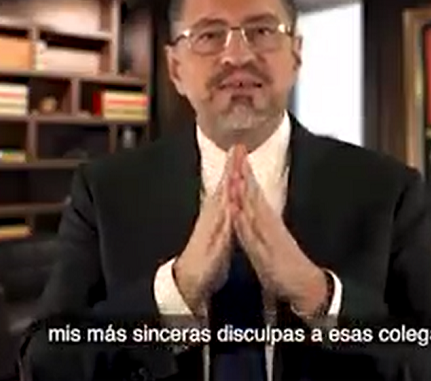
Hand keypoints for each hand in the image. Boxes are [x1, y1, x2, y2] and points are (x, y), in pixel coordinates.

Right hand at [173, 146, 243, 309]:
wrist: (189, 282)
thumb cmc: (208, 257)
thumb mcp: (220, 232)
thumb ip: (225, 215)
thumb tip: (230, 199)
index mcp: (218, 216)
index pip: (227, 187)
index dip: (234, 168)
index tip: (240, 149)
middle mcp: (214, 220)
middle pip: (223, 190)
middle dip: (231, 170)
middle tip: (237, 149)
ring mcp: (212, 233)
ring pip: (221, 207)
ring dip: (227, 189)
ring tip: (233, 170)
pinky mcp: (214, 248)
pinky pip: (221, 233)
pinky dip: (226, 221)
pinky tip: (230, 209)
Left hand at [231, 153, 327, 316]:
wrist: (305, 284)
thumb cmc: (285, 265)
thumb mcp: (269, 241)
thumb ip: (260, 227)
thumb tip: (251, 212)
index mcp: (269, 222)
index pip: (255, 195)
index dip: (247, 177)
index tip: (239, 159)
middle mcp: (270, 226)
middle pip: (255, 197)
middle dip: (245, 176)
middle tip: (237, 155)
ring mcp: (270, 238)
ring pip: (255, 212)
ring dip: (245, 194)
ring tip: (236, 176)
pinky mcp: (268, 252)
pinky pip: (253, 236)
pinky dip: (244, 223)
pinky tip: (237, 212)